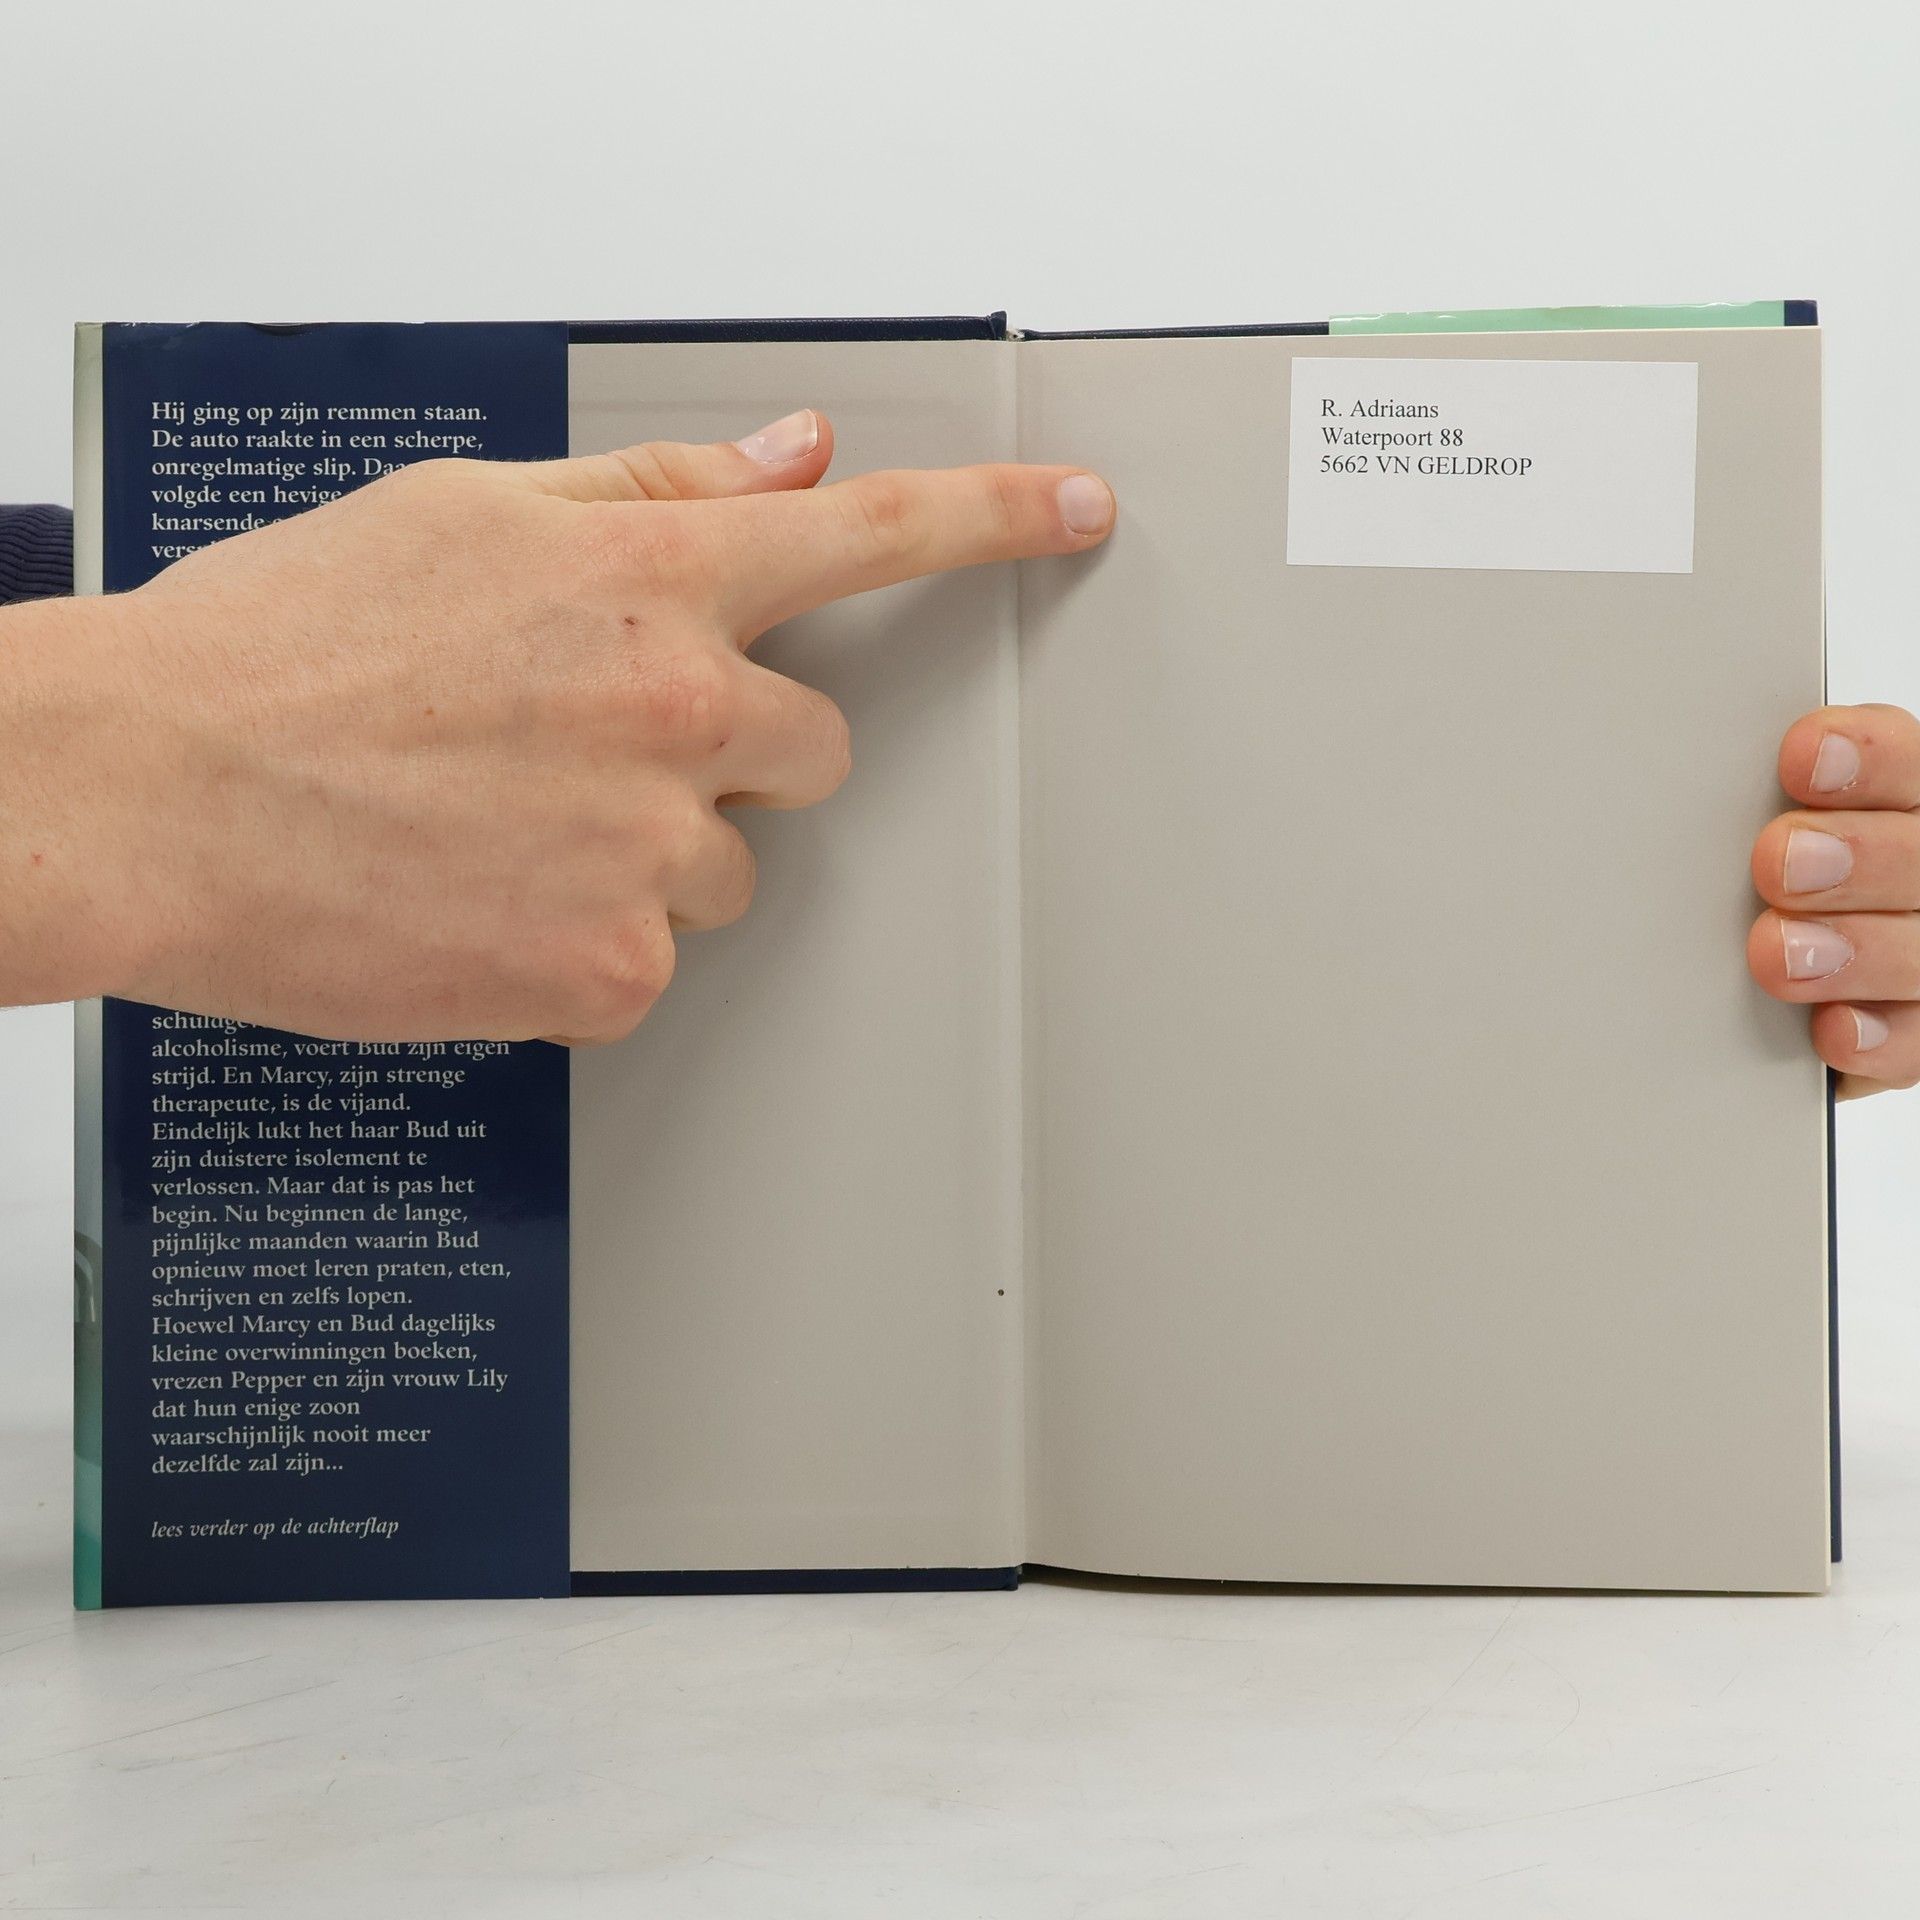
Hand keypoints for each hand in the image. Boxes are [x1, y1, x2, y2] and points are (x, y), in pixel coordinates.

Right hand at [0, 412, 1114, 1040]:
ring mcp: (651, 854)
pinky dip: (591, 941)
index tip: (1072, 514)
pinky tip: (484, 899)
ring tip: (502, 827)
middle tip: (604, 750)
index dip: (992, 522)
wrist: (151, 787)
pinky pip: (653, 960)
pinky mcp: (608, 974)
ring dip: (651, 853)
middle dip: (739, 754)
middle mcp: (677, 713)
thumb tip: (787, 457)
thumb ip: (654, 493)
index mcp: (650, 580)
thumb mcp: (466, 513)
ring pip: (727, 870)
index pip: (869, 536)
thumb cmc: (283, 643)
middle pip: (813, 752)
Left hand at [1748, 704, 1919, 1096]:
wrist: (1792, 986)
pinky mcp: (1918, 1027)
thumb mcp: (1759, 831)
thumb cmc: (1769, 880)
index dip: (1866, 757)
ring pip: (1919, 952)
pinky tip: (1832, 1030)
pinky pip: (1915, 1039)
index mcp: (1899, 800)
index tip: (1801, 758)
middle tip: (1778, 862)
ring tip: (1778, 953)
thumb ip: (1748, 809)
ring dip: (1856, 951)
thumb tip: (1673, 785)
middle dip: (1854, 856)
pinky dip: (1876, 1039)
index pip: (1904, 762)